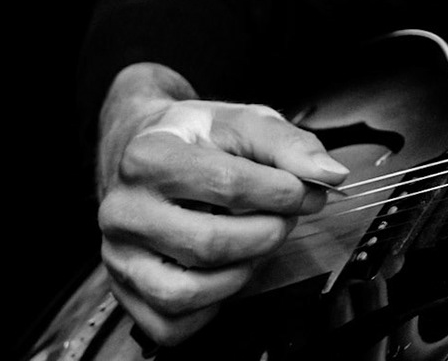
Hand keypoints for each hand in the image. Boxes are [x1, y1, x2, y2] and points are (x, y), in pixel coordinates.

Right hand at [94, 63, 348, 343]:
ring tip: (257, 243)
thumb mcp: (244, 122)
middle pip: (209, 244)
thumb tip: (329, 175)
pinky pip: (170, 325)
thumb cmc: (199, 138)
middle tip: (286, 218)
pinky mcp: (124, 291)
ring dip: (241, 273)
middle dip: (267, 234)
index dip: (282, 192)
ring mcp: (118, 256)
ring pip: (185, 292)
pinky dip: (210, 308)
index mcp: (148, 157)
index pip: (228, 185)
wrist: (147, 151)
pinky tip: (226, 271)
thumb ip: (289, 144)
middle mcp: (122, 210)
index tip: (307, 191)